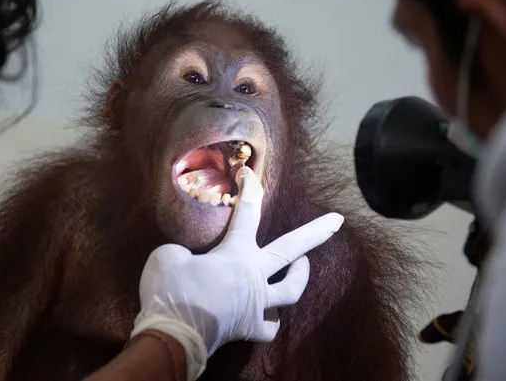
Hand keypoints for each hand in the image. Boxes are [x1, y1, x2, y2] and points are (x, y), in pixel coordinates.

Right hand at [131, 166, 343, 379]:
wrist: (173, 334)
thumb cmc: (171, 290)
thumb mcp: (168, 256)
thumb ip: (184, 251)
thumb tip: (186, 258)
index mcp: (236, 253)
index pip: (247, 213)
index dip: (250, 189)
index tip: (249, 171)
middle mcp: (254, 275)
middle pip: (291, 249)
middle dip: (316, 232)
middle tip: (338, 221)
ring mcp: (256, 304)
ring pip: (291, 291)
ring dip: (300, 276)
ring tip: (303, 264)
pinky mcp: (248, 328)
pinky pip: (269, 327)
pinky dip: (272, 318)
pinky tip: (270, 313)